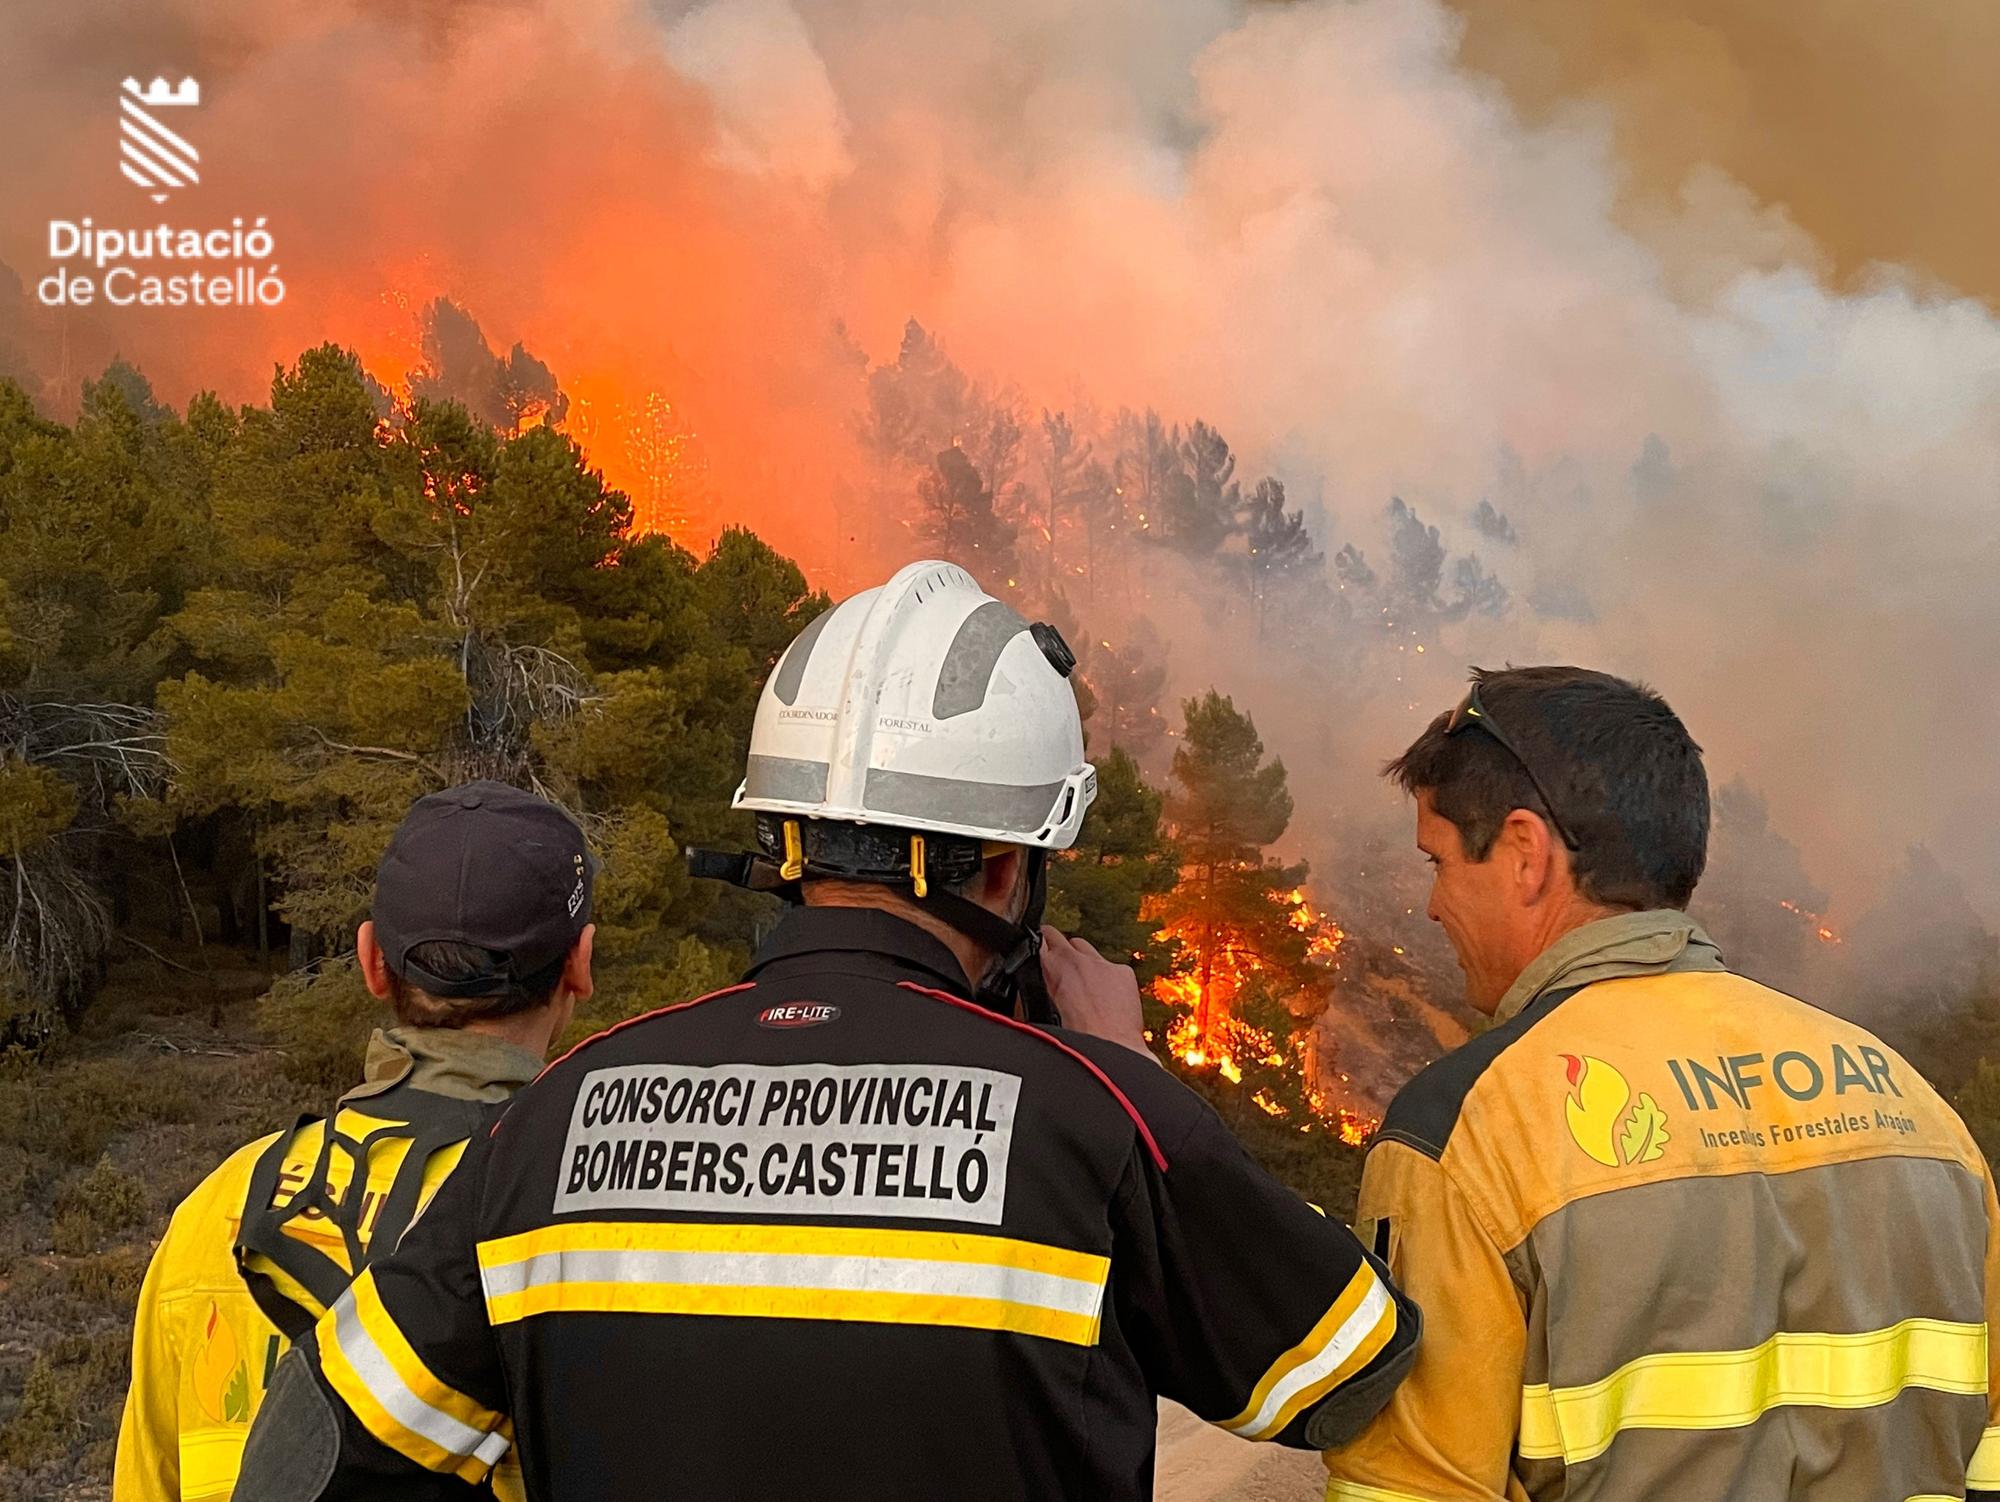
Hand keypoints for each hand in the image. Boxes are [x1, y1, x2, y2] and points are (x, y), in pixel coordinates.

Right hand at [1039, 926, 1155, 1061]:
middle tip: (1055, 962)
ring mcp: (1102, 964)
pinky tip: (1106, 995)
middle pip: (1060, 938)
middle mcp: (1078, 960)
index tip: (1038, 951)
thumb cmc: (1080, 1039)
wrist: (1112, 1050)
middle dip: (1056, 948)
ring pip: (1086, 950)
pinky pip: (1111, 967)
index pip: (1040, 940)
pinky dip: (1107, 977)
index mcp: (1053, 968)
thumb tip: (1035, 990)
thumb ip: (1039, 992)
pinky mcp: (1123, 972)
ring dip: (1081, 962)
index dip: (1037, 946)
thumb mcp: (1044, 1015)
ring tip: (1081, 984)